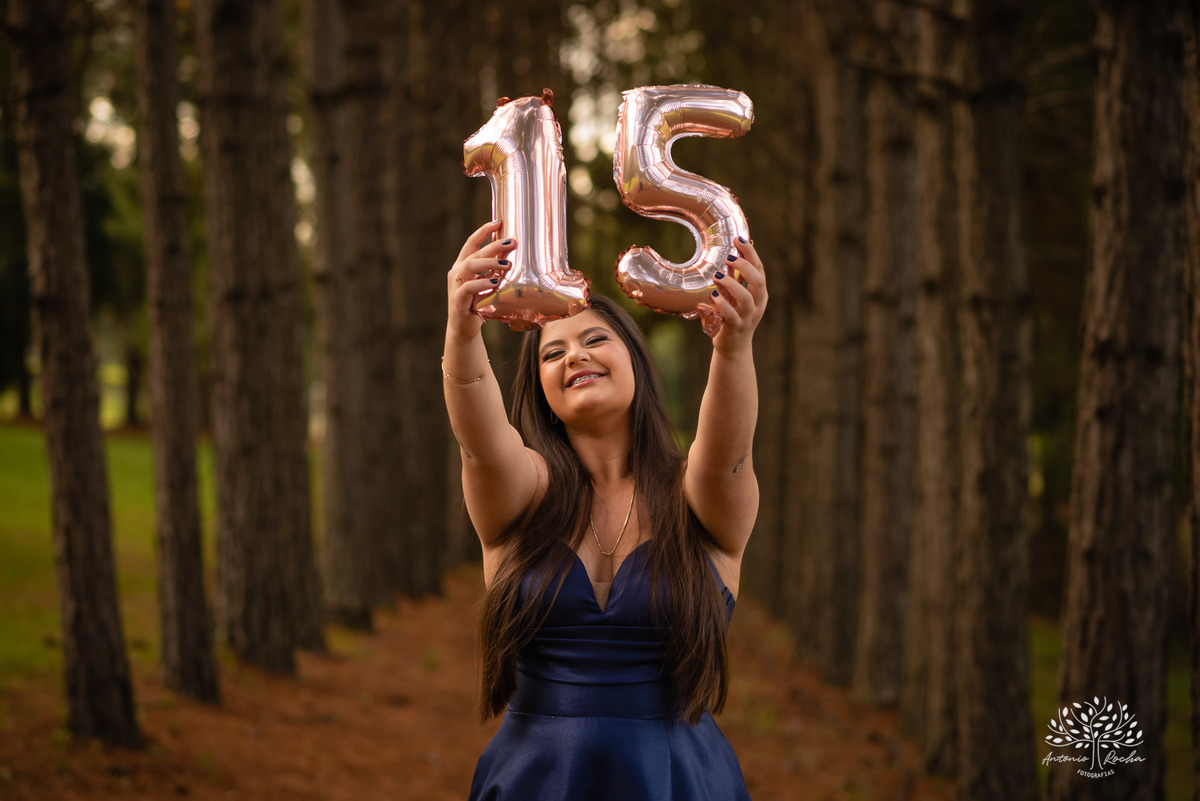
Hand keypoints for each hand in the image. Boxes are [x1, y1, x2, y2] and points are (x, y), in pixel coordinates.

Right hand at [447, 220, 516, 340]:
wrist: (464, 328)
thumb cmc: (477, 303)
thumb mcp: (487, 283)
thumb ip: (495, 269)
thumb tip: (512, 253)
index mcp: (462, 265)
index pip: (471, 243)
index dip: (483, 231)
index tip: (498, 221)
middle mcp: (457, 272)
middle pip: (474, 252)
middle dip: (493, 245)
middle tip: (511, 242)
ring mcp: (456, 285)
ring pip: (470, 266)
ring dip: (489, 263)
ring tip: (506, 264)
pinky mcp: (458, 300)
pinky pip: (469, 288)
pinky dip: (482, 283)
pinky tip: (495, 282)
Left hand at [709, 237, 766, 353]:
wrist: (734, 346)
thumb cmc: (733, 316)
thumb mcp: (735, 296)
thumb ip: (734, 278)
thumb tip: (730, 256)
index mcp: (760, 293)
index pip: (759, 269)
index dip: (751, 253)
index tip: (739, 239)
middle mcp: (757, 304)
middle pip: (758, 282)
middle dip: (746, 266)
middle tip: (730, 257)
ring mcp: (748, 317)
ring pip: (746, 298)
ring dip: (732, 284)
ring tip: (718, 275)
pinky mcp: (736, 328)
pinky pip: (731, 315)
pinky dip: (723, 304)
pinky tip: (714, 295)